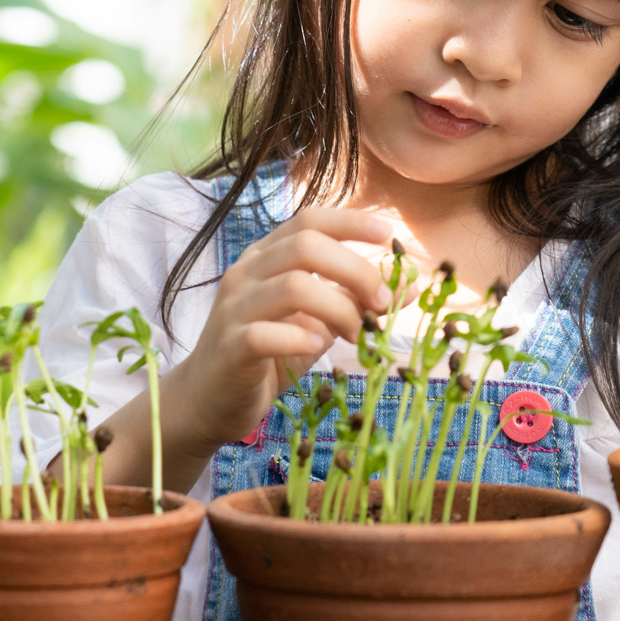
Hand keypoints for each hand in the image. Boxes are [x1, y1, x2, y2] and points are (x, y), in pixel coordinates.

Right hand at [165, 207, 393, 457]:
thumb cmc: (268, 355)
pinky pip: (264, 333)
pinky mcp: (230, 347)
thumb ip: (355, 300)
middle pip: (305, 245)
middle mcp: (246, 273)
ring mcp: (234, 309)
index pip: (308, 221)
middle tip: (382, 304)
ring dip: (338, 308)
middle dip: (356, 270)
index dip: (350, 222)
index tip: (387, 234)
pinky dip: (299, 337)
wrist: (209, 399)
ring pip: (291, 286)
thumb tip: (409, 283)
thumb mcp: (317, 322)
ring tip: (356, 334)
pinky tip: (316, 346)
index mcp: (266, 258)